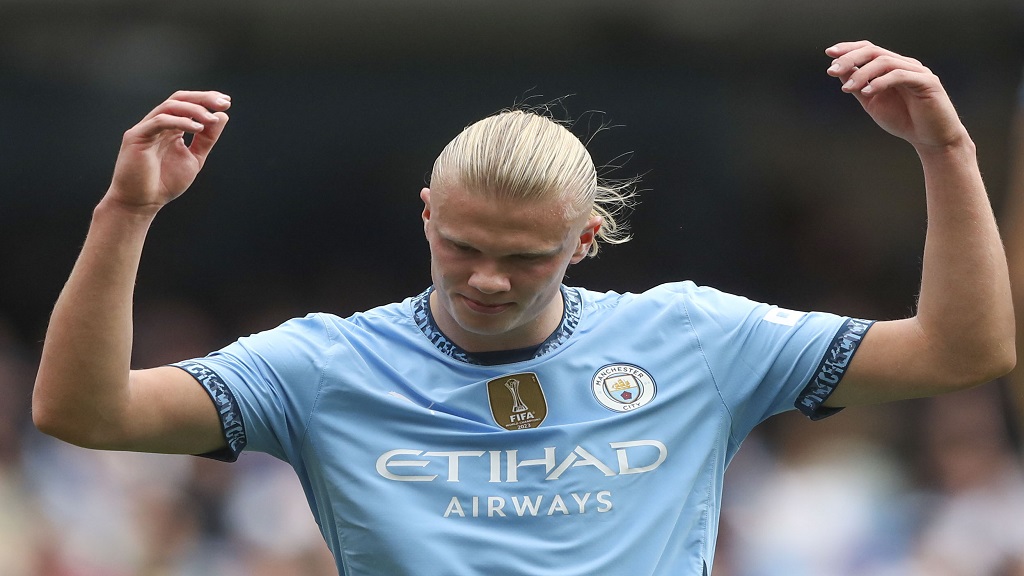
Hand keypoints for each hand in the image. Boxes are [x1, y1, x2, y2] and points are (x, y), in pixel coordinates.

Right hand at [106, 90, 230, 213]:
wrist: (143, 202)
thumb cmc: (165, 183)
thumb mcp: (194, 158)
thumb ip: (207, 139)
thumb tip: (222, 116)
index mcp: (171, 128)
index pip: (188, 104)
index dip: (207, 99)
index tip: (227, 103)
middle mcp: (158, 124)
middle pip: (179, 98)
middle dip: (203, 98)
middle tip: (224, 103)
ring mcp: (146, 128)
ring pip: (170, 106)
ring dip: (194, 109)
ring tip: (211, 118)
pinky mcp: (136, 136)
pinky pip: (160, 121)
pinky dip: (180, 121)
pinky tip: (198, 127)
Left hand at [826, 41, 968, 149]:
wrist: (931, 138)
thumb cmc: (904, 120)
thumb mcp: (872, 102)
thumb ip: (858, 86)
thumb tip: (838, 70)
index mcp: (891, 68)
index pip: (869, 49)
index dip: (849, 48)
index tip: (829, 53)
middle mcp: (905, 65)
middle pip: (874, 51)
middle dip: (850, 58)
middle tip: (831, 70)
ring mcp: (917, 72)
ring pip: (885, 61)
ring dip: (862, 73)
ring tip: (847, 88)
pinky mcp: (927, 82)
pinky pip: (900, 75)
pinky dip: (880, 82)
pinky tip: (866, 92)